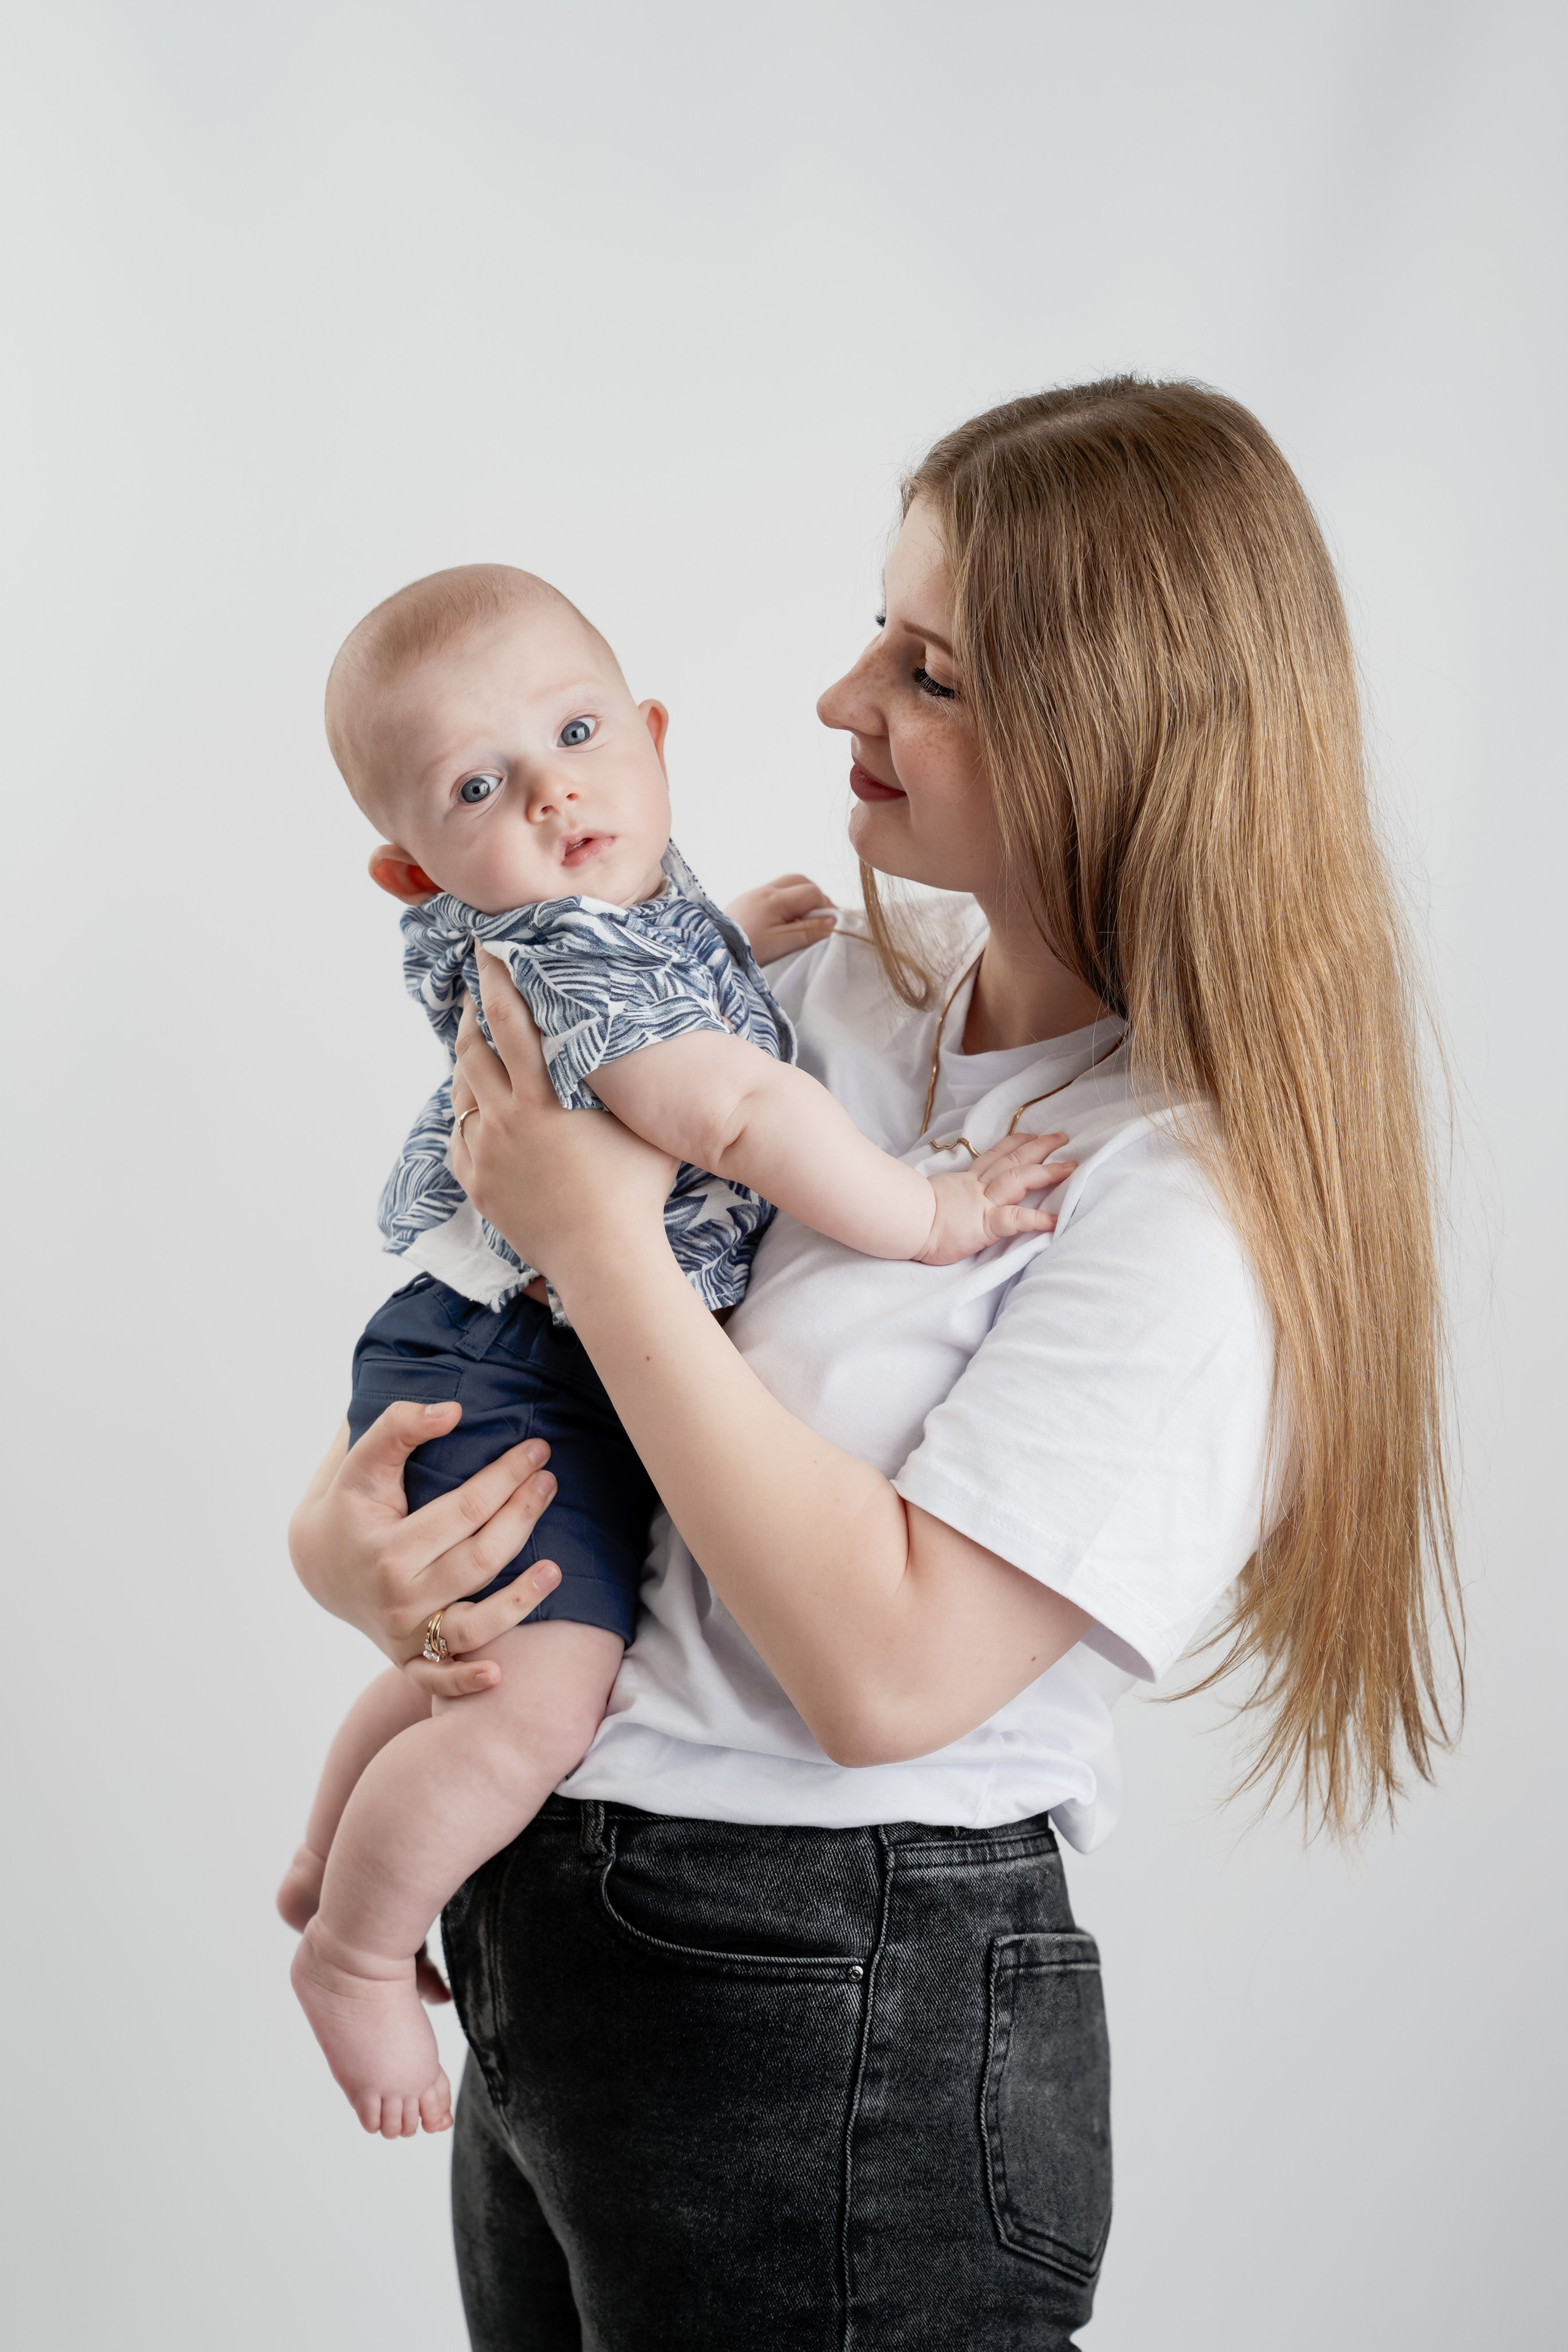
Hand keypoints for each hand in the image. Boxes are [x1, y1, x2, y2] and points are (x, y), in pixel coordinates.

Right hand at [288, 1408, 563, 1698]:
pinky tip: (498, 1674)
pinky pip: (438, 1679)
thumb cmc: (350, 1505)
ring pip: (472, 1624)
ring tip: (556, 1568)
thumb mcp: (361, 1462)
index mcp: (387, 1547)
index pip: (464, 1510)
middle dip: (522, 1518)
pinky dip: (465, 1681)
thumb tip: (452, 1410)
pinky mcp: (407, 1659)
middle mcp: (397, 1596)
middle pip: (479, 1560)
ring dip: (519, 1602)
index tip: (536, 1450)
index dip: (506, 1477)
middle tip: (549, 1483)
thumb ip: (399, 1427)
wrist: (318, 1566)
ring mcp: (403, 1633)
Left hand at [449, 951, 676, 1291]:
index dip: (496, 979)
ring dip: (467, 1062)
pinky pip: (459, 1138)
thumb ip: (627, 1079)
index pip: (510, 1019)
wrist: (605, 1258)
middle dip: (472, 1013)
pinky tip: (475, 1108)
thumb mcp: (641, 1122)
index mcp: (543, 1095)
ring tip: (475, 1044)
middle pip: (472, 1048)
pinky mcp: (478, 1184)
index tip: (487, 951)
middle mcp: (506, 1118)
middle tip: (475, 991)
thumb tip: (637, 1039)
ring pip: (461, 1092)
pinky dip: (465, 1115)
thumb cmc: (635, 1190)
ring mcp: (486, 1152)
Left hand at [724, 874, 837, 965]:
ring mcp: (753, 894)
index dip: (826, 906)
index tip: (829, 925)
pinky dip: (785, 903)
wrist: (710, 950)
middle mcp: (764, 890)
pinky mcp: (744, 902)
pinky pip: (772, 894)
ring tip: (801, 922)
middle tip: (818, 920)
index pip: (812, 892)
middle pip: (799, 881)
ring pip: (785, 885)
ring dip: (799, 898)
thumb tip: (834, 921)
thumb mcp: (781, 943)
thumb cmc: (746, 949)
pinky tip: (782, 923)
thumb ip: (809, 931)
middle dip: (814, 897)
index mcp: (775, 898)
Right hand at [917, 1131, 1076, 1265]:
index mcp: (966, 1182)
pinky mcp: (985, 1224)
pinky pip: (1015, 1219)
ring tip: (1071, 1167)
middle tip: (1063, 1138)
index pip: (993, 1157)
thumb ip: (947, 1193)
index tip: (1030, 1135)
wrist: (903, 1222)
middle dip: (1040, 1148)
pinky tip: (1057, 1221)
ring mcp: (983, 1203)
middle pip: (1013, 1160)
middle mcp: (978, 1187)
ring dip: (1047, 1171)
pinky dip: (1037, 1219)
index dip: (1014, 1143)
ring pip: (1019, 1179)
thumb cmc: (910, 1214)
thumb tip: (946, 1198)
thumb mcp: (931, 1195)